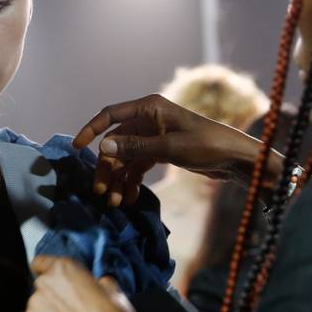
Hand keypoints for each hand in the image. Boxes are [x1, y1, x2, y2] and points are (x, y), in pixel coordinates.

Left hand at [22, 255, 139, 311]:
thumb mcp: (112, 289)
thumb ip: (97, 281)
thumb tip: (98, 284)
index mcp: (62, 268)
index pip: (40, 263)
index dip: (47, 273)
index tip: (56, 284)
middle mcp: (43, 283)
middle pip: (40, 288)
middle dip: (51, 297)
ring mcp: (33, 307)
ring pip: (36, 309)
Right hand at [73, 93, 277, 205]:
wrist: (236, 160)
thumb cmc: (207, 145)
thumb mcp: (170, 147)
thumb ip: (136, 147)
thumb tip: (103, 147)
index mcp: (149, 108)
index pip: (110, 115)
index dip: (91, 130)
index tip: (76, 148)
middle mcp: (147, 120)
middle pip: (116, 143)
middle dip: (107, 168)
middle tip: (101, 193)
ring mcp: (153, 136)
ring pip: (125, 157)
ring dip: (118, 179)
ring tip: (116, 202)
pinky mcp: (159, 152)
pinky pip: (137, 166)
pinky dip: (131, 181)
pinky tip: (129, 198)